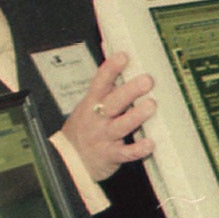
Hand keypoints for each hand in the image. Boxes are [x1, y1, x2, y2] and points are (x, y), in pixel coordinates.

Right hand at [61, 51, 156, 180]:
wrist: (68, 161)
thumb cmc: (86, 128)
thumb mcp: (89, 107)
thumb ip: (107, 91)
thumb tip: (127, 66)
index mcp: (92, 103)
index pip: (100, 83)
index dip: (111, 69)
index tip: (123, 56)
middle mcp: (97, 119)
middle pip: (113, 103)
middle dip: (130, 91)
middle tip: (147, 80)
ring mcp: (103, 137)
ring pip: (120, 126)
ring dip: (136, 116)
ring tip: (151, 105)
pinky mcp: (111, 155)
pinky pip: (125, 153)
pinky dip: (138, 149)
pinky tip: (150, 143)